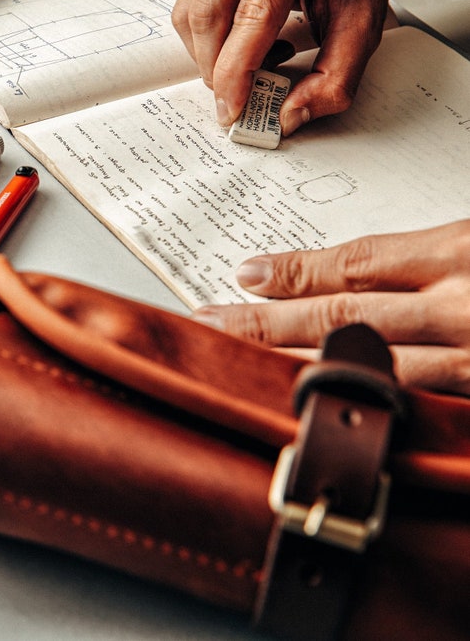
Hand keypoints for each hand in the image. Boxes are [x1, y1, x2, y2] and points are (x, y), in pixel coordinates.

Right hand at [172, 0, 394, 135]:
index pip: (251, 17)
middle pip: (208, 17)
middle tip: (240, 96)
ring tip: (254, 60)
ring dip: (210, 56)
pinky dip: (208, 40)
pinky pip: (188, 8)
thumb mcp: (362, 31)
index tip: (233, 111)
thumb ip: (332, 82)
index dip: (236, 72)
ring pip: (190, 16)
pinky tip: (243, 41)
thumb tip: (286, 118)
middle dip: (217, 70)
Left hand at [192, 220, 469, 394]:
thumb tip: (356, 273)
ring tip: (241, 364)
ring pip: (366, 366)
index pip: (355, 263)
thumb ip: (428, 256)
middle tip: (211, 323)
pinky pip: (412, 405)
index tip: (246, 275)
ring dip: (297, 366)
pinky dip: (358, 402)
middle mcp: (462, 307)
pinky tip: (317, 403)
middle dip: (267, 324)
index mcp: (460, 252)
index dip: (295, 272)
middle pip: (342, 317)